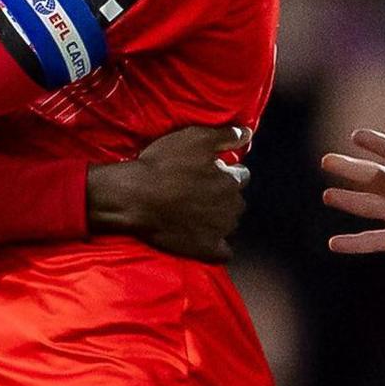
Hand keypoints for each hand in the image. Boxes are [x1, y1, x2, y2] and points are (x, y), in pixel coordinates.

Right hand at [88, 124, 250, 261]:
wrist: (136, 197)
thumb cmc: (164, 165)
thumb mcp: (195, 138)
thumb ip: (225, 136)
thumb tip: (248, 133)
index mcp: (230, 181)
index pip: (241, 176)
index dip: (226, 172)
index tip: (211, 172)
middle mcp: (231, 207)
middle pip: (236, 201)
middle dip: (224, 196)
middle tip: (200, 192)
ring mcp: (220, 230)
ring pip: (229, 223)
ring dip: (219, 218)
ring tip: (198, 213)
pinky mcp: (206, 249)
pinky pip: (223, 252)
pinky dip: (217, 245)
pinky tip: (206, 239)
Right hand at [321, 130, 384, 265]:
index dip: (379, 145)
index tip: (358, 136)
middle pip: (374, 176)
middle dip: (351, 169)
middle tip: (326, 161)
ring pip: (369, 206)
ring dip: (349, 202)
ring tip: (327, 196)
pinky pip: (373, 240)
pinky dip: (354, 243)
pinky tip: (334, 244)